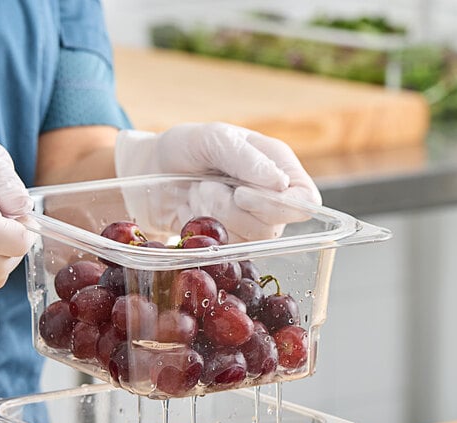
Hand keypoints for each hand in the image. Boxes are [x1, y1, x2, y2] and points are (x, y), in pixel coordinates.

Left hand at [114, 122, 320, 240]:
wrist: (151, 172)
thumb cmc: (186, 147)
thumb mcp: (213, 138)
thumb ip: (246, 158)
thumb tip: (280, 183)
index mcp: (279, 168)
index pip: (305, 201)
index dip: (277, 206)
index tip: (241, 195)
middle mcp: (271, 200)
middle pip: (272, 227)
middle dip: (230, 209)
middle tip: (205, 186)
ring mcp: (250, 223)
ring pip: (247, 241)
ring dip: (213, 216)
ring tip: (197, 193)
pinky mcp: (229, 241)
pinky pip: (226, 250)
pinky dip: (203, 230)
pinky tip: (192, 211)